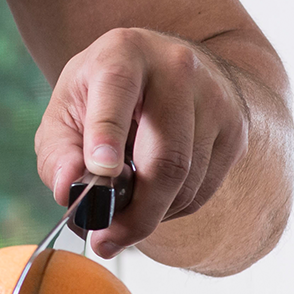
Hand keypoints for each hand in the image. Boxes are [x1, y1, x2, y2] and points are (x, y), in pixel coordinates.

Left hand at [37, 27, 253, 257]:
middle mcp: (176, 68)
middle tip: (106, 241)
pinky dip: (173, 207)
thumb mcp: (67, 109)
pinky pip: (204, 190)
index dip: (107, 134)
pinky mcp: (235, 128)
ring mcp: (214, 97)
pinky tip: (154, 195)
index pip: (116, 91)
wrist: (164, 67)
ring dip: (152, 213)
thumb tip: (68, 189)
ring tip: (125, 212)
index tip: (100, 171)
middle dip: (136, 211)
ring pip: (187, 181)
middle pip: (165, 157)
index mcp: (124, 53)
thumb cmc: (105, 94)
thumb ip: (58, 152)